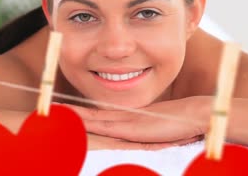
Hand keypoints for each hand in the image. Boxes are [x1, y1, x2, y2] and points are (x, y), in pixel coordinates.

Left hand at [63, 96, 211, 147]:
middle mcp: (126, 117)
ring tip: (55, 112)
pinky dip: (86, 122)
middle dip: (74, 113)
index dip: (86, 114)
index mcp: (132, 118)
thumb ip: (151, 134)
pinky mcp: (130, 127)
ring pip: (94, 118)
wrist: (194, 114)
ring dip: (74, 116)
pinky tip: (72, 120)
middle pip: (94, 115)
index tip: (70, 112)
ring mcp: (127, 121)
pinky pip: (103, 126)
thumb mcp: (162, 131)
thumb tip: (147, 139)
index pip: (104, 116)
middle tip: (53, 108)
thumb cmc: (183, 124)